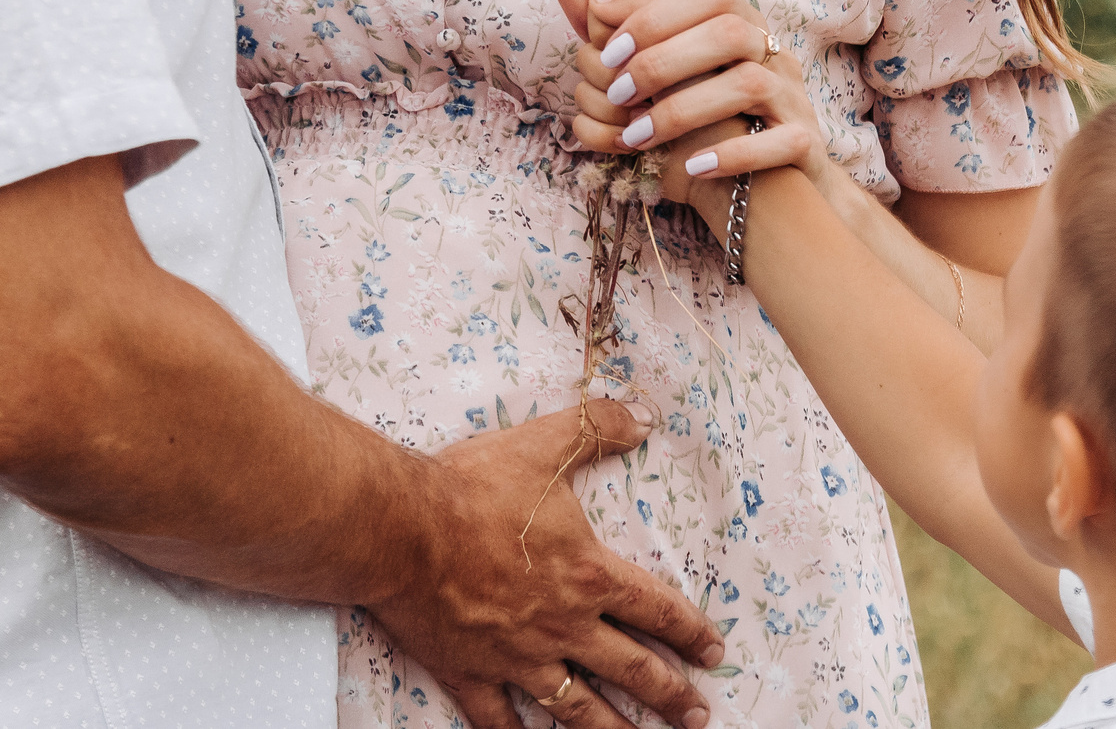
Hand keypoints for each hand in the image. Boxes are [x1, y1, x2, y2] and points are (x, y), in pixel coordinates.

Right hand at [368, 398, 723, 728]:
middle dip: (670, 694)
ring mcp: (516, 657)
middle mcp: (561, 626)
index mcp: (587, 577)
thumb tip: (645, 417)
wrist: (401, 529)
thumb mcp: (545, 445)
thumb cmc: (473, 488)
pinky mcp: (469, 672)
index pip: (656, 610)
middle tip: (698, 716)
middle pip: (630, 670)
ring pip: (576, 708)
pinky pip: (499, 718)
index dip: (690, 632)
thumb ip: (599, 427)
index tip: (714, 652)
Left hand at [551, 0, 828, 203]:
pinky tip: (692, 168)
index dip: (657, 16)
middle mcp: (771, 50)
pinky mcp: (803, 142)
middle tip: (618, 93)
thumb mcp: (666, 62)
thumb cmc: (708, 111)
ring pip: (751, 83)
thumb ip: (614, 19)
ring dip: (685, 110)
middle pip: (729, 33)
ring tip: (638, 136)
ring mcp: (791, 95)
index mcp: (740, 21)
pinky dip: (734, 154)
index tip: (608, 51)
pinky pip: (782, 141)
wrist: (770, 177)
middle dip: (663, 61)